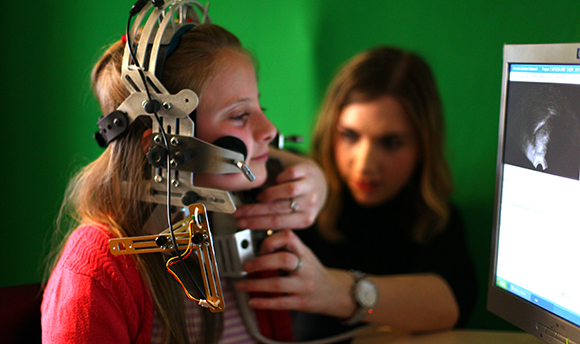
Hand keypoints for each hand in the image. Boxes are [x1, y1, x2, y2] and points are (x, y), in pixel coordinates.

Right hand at [232, 150, 327, 229]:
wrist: (319, 181)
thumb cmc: (301, 198)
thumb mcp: (293, 213)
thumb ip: (277, 217)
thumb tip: (250, 221)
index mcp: (304, 219)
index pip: (275, 223)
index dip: (255, 222)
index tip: (240, 222)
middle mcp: (309, 204)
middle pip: (277, 208)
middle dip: (253, 210)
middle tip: (238, 211)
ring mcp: (309, 187)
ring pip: (287, 192)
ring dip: (269, 194)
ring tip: (260, 196)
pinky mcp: (308, 171)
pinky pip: (292, 174)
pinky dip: (282, 176)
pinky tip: (277, 180)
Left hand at [234, 230, 354, 317]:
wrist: (334, 293)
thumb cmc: (313, 272)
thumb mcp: (304, 254)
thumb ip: (286, 249)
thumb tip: (258, 246)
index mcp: (304, 252)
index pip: (288, 237)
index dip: (271, 240)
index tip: (260, 247)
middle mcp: (305, 267)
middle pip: (282, 260)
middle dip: (260, 262)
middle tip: (246, 266)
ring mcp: (304, 286)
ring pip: (277, 284)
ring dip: (255, 284)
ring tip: (241, 285)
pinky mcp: (301, 302)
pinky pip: (280, 303)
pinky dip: (263, 302)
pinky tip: (252, 301)